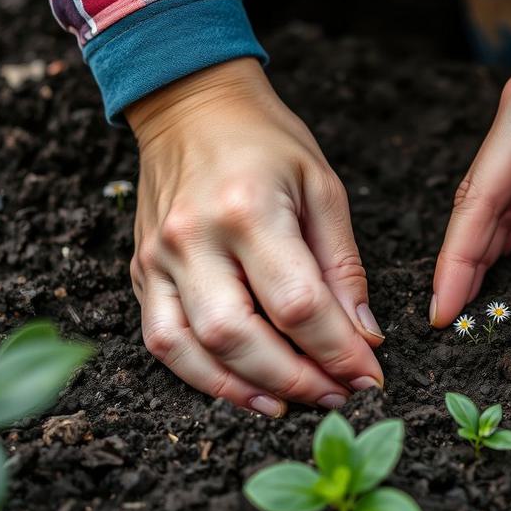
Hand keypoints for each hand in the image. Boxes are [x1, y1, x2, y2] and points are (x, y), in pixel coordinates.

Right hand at [125, 59, 384, 416]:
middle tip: (337, 396)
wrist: (190, 105)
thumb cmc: (267, 141)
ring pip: (192, 350)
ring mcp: (158, 257)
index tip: (370, 375)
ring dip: (246, 390)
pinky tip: (244, 388)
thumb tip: (363, 336)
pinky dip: (202, 376)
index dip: (338, 350)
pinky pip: (161, 340)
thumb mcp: (322, 188)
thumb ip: (342, 266)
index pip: (297, 304)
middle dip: (297, 380)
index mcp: (249, 209)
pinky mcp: (141, 271)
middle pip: (240, 337)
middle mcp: (194, 238)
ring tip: (293, 405)